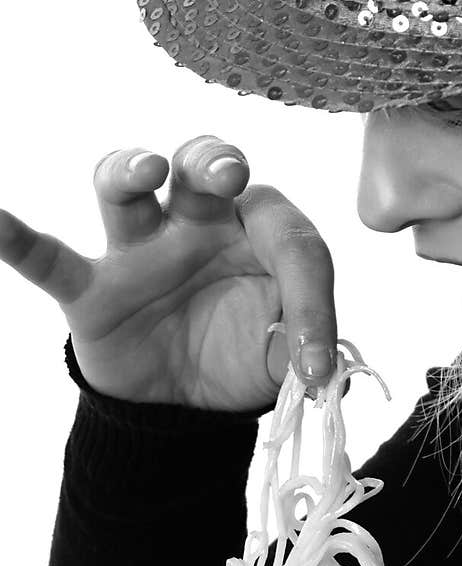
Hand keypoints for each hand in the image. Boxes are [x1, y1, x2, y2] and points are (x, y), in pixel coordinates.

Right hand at [0, 136, 337, 411]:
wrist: (185, 405)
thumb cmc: (241, 354)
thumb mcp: (286, 357)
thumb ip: (307, 349)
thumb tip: (327, 371)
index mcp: (258, 234)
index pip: (290, 237)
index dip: (311, 298)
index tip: (315, 364)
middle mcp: (199, 225)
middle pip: (202, 166)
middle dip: (214, 160)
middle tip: (226, 173)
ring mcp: (142, 251)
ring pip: (127, 189)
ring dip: (130, 168)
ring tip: (144, 169)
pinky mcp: (92, 290)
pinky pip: (49, 259)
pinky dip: (18, 240)